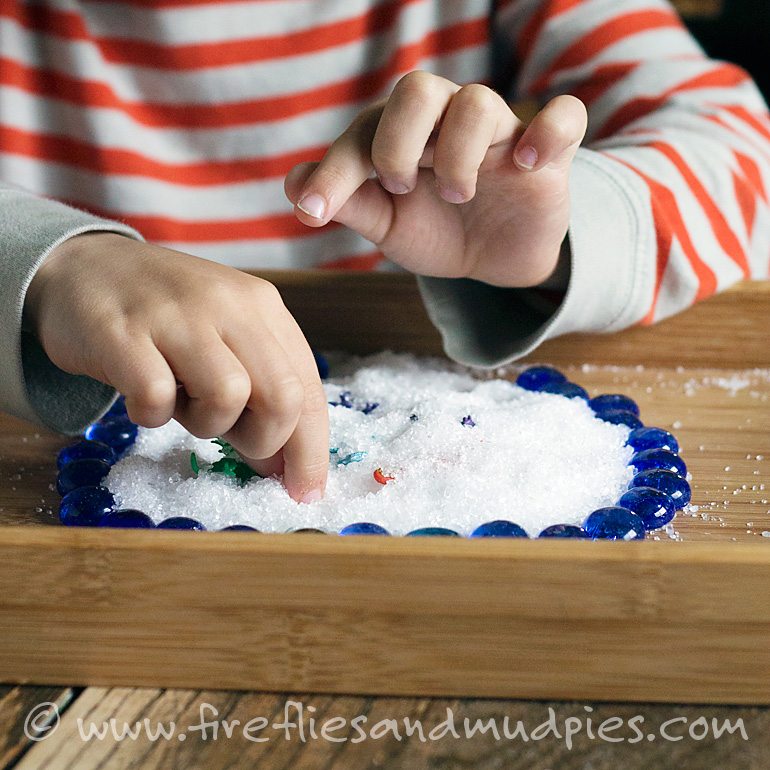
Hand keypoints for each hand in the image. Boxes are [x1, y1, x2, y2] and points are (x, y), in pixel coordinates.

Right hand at [25, 234, 328, 501]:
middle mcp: (228, 303)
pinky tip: (140, 396)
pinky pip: (157, 397)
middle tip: (232, 440)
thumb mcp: (226, 343)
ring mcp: (175, 314)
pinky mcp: (121, 332)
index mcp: (263, 307)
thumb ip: (259, 395)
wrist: (85, 267)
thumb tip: (281, 467)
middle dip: (265, 441)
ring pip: (228, 396)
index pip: (309, 388)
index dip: (312, 450)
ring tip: (180, 402)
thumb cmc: (166, 319)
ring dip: (205, 422)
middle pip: (283, 396)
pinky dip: (152, 414)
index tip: (306, 492)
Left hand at [285, 71, 586, 286]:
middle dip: (398, 143)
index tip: (313, 213)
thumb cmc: (436, 231)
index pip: (364, 132)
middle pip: (419, 90)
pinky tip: (525, 164)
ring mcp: (499, 132)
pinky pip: (564, 117)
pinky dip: (548, 133)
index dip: (335, 170)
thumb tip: (292, 185)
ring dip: (456, 153)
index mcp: (403, 134)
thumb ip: (349, 203)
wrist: (493, 259)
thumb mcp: (388, 225)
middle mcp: (447, 122)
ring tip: (456, 197)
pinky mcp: (548, 150)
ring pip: (478, 103)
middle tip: (400, 187)